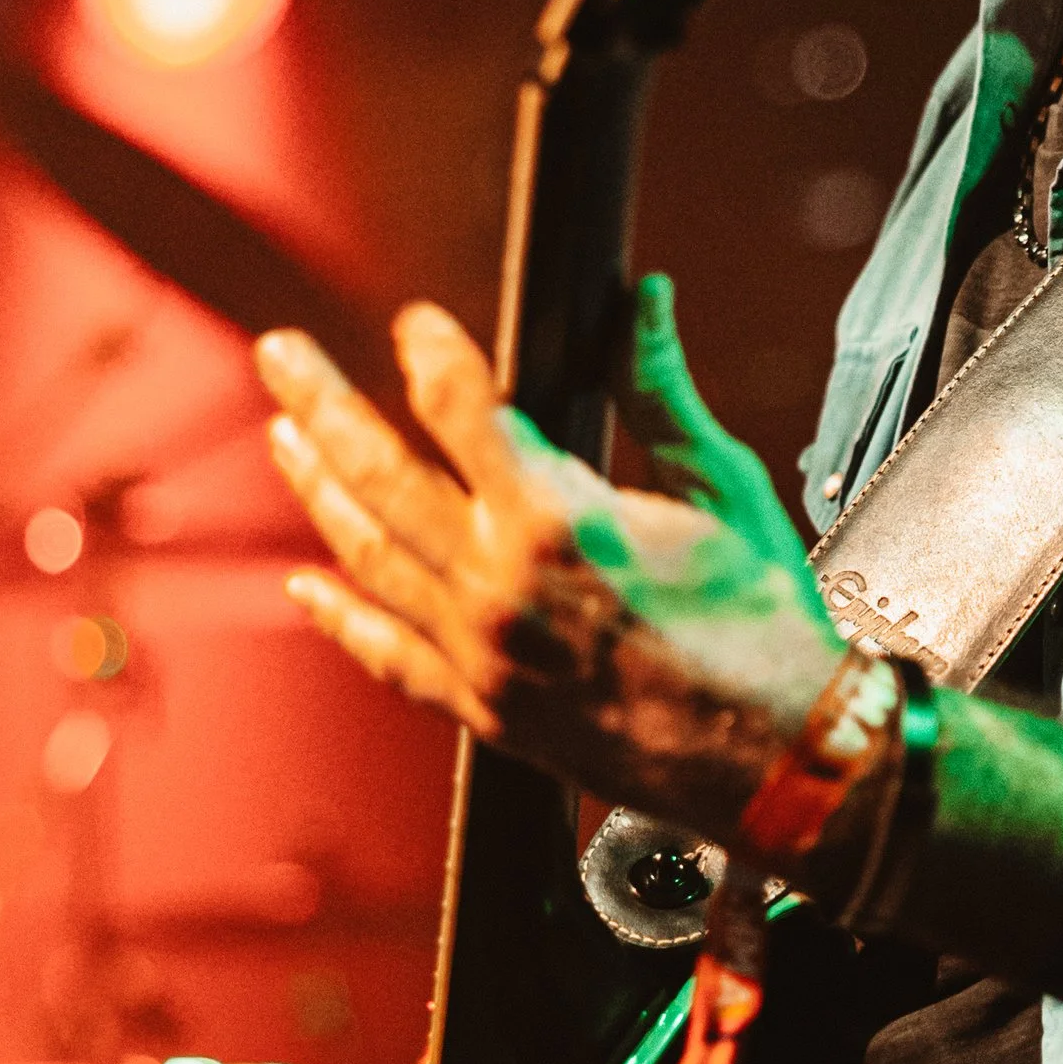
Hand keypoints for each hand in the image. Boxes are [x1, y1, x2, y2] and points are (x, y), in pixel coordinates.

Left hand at [255, 293, 845, 839]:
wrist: (780, 759)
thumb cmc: (763, 626)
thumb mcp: (722, 486)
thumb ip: (661, 390)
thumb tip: (641, 304)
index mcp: (558, 519)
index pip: (461, 409)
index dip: (431, 353)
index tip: (417, 323)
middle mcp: (499, 586)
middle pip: (379, 475)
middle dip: (322, 403)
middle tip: (282, 355)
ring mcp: (481, 653)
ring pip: (368, 557)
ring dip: (318, 491)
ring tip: (286, 438)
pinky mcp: (485, 710)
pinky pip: (389, 655)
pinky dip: (343, 618)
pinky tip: (309, 586)